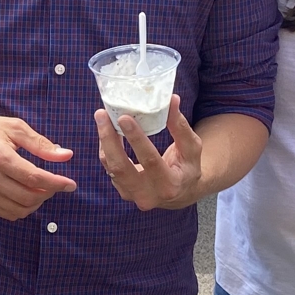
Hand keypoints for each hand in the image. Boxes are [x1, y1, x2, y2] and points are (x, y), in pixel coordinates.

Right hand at [0, 111, 75, 220]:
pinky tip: (28, 195)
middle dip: (49, 193)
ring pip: (19, 210)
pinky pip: (7, 213)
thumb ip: (41, 144)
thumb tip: (65, 155)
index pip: (33, 176)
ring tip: (43, 189)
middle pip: (28, 196)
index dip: (56, 182)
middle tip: (57, 184)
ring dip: (37, 203)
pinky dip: (23, 208)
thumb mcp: (14, 127)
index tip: (70, 184)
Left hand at [95, 95, 202, 210]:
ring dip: (104, 141)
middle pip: (121, 168)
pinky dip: (106, 147)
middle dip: (109, 139)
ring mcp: (133, 196)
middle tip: (102, 114)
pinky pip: (109, 168)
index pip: (150, 160)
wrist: (181, 192)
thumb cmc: (188, 166)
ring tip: (101, 117)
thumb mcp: (192, 147)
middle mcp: (148, 196)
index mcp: (170, 185)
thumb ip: (180, 125)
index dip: (136, 139)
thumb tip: (171, 99)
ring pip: (111, 168)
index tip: (124, 118)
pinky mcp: (123, 191)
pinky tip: (106, 129)